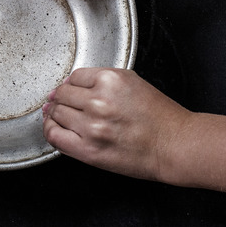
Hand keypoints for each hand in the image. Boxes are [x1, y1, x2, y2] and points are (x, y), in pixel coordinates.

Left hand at [42, 68, 189, 180]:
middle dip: (62, 98)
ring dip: (56, 113)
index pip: (74, 76)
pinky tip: (54, 128)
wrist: (174, 145)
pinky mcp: (89, 149)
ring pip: (57, 113)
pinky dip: (50, 130)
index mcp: (111, 80)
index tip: (71, 90)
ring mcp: (92, 126)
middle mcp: (99, 101)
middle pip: (62, 94)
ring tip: (59, 115)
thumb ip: (102, 80)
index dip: (71, 84)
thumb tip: (72, 83)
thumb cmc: (160, 117)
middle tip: (64, 103)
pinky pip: (55, 136)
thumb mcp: (133, 82)